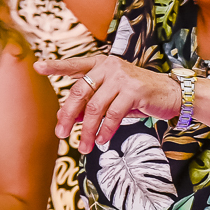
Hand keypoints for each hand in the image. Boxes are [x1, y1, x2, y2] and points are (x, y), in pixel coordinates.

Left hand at [35, 54, 179, 152]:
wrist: (171, 94)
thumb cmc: (138, 96)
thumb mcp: (112, 97)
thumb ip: (91, 103)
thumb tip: (68, 119)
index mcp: (101, 64)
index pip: (75, 65)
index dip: (56, 66)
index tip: (37, 66)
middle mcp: (109, 66)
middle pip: (80, 91)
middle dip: (68, 115)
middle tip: (60, 134)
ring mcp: (122, 77)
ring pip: (95, 107)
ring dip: (87, 130)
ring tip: (83, 146)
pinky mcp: (134, 90)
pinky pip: (113, 115)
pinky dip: (105, 130)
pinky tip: (101, 140)